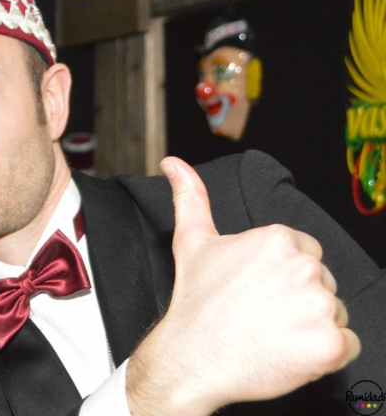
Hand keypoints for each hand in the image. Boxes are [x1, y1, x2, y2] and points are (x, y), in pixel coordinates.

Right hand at [126, 157, 358, 415]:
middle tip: (262, 315)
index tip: (259, 291)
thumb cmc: (194, 302)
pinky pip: (348, 345)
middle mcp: (304, 268)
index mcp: (277, 240)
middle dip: (300, 300)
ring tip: (273, 334)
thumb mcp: (191, 242)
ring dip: (312, 327)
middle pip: (323, 283)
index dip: (283, 276)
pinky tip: (290, 352)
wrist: (192, 357)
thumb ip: (190, 196)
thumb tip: (173, 163)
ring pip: (336, 314)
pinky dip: (325, 354)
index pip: (306, 254)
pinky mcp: (331, 344)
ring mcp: (320, 307)